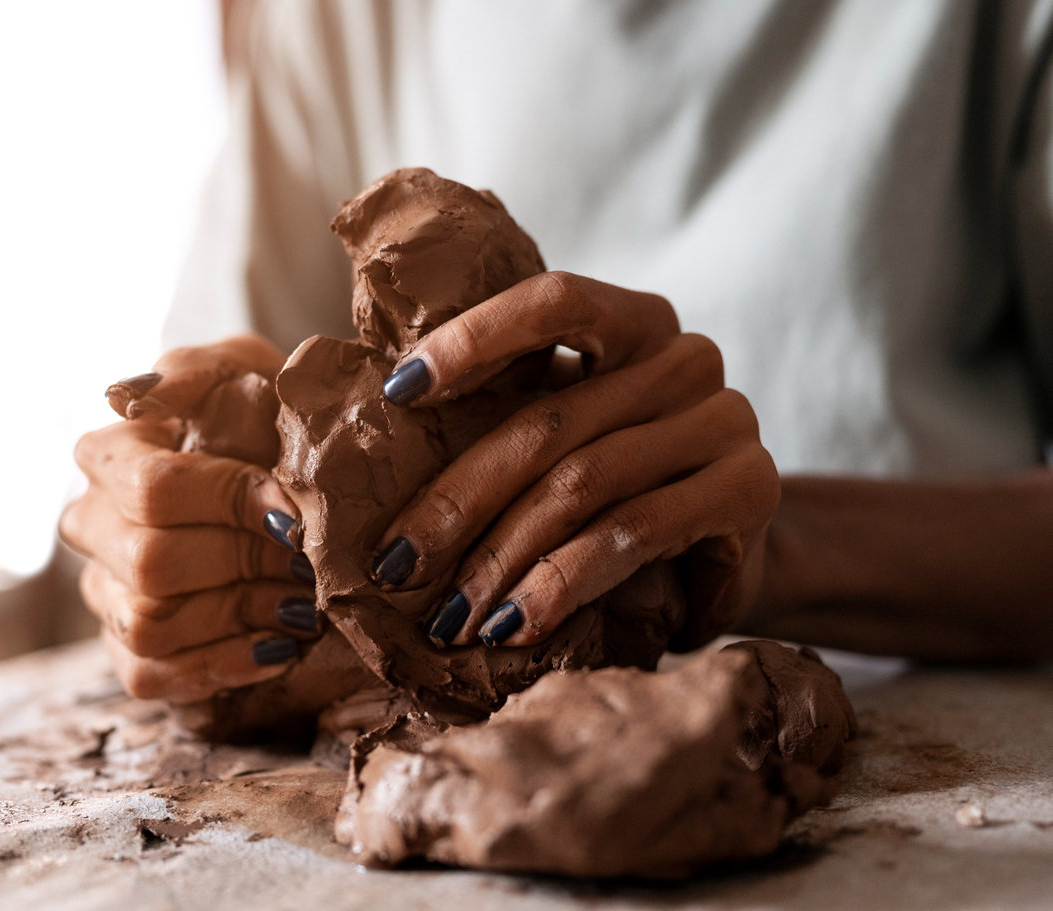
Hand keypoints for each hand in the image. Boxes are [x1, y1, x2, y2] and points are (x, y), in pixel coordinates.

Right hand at [59, 335, 323, 703]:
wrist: (287, 473)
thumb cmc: (262, 416)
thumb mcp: (243, 369)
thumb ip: (192, 372)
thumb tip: (126, 399)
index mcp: (110, 454)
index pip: (151, 490)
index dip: (227, 503)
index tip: (290, 512)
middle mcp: (91, 523)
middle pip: (150, 562)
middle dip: (242, 564)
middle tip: (306, 561)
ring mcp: (104, 590)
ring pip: (148, 624)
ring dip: (239, 617)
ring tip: (303, 602)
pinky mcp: (126, 648)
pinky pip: (150, 674)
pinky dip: (223, 666)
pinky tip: (280, 646)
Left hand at [368, 272, 778, 650]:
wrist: (733, 557)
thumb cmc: (622, 491)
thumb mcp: (571, 439)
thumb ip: (508, 420)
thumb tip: (382, 432)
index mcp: (632, 324)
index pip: (554, 302)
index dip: (474, 338)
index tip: (397, 391)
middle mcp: (684, 359)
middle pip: (549, 422)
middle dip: (459, 500)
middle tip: (396, 563)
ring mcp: (724, 420)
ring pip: (583, 484)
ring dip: (502, 559)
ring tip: (450, 616)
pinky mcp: (747, 489)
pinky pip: (634, 534)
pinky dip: (561, 584)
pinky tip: (513, 625)